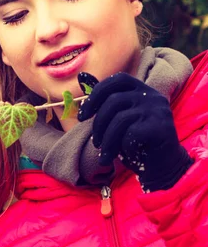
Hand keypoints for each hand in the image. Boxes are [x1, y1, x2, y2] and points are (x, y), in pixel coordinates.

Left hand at [77, 72, 193, 191]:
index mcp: (142, 90)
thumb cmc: (137, 143)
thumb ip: (107, 105)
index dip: (96, 95)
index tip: (82, 116)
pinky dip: (123, 147)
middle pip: (113, 100)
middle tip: (96, 143)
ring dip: (107, 141)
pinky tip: (128, 154)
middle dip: (98, 124)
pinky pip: (131, 133)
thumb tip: (82, 80)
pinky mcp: (161, 127)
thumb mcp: (120, 120)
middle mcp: (152, 96)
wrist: (163, 166)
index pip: (117, 80)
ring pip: (120, 119)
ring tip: (105, 155)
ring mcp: (158, 110)